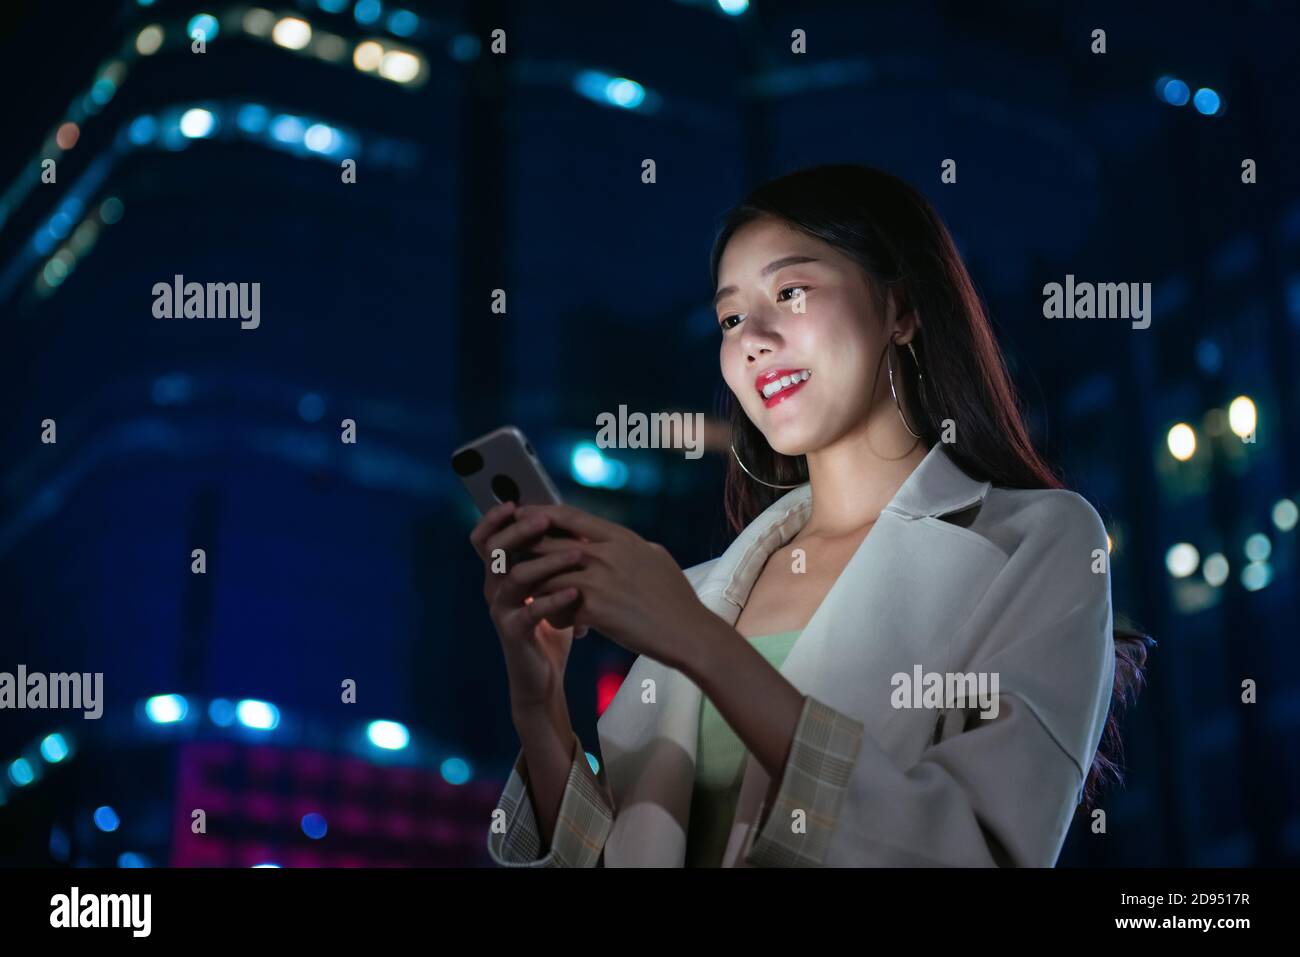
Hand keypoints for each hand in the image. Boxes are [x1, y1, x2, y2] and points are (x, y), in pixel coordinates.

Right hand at [468, 501, 588, 711]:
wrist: (543, 676)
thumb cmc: (550, 625)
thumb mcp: (550, 586)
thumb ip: (551, 558)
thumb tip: (569, 518)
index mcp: (500, 573)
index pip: (485, 538)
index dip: (494, 518)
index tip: (514, 501)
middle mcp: (494, 588)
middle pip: (494, 551)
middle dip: (519, 531)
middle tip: (544, 520)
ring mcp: (501, 612)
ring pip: (515, 578)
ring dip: (547, 562)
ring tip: (576, 554)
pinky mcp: (514, 635)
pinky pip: (530, 613)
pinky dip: (554, 600)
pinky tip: (576, 592)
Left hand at [520, 504, 713, 673]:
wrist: (688, 633)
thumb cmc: (676, 598)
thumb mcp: (654, 557)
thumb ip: (627, 545)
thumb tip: (612, 538)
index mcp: (619, 537)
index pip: (569, 515)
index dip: (540, 513)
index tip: (522, 513)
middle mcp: (605, 553)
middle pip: (547, 542)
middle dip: (524, 549)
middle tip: (508, 555)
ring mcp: (598, 580)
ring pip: (545, 577)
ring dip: (536, 589)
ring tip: (535, 599)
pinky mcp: (594, 609)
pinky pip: (557, 609)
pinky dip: (555, 617)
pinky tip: (563, 625)